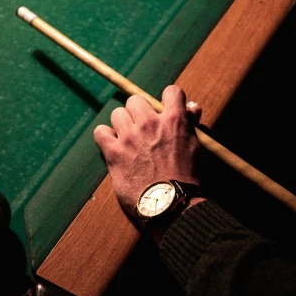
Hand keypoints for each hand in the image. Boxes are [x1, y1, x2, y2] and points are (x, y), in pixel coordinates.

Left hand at [93, 85, 202, 217]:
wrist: (171, 203)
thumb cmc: (187, 177)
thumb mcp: (196, 147)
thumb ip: (191, 123)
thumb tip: (192, 107)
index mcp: (174, 120)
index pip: (171, 91)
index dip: (169, 99)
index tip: (166, 110)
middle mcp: (150, 123)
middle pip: (136, 100)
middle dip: (139, 112)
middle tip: (143, 129)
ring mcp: (130, 136)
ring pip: (117, 113)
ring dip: (122, 124)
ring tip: (128, 139)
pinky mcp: (114, 152)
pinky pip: (100, 132)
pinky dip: (105, 137)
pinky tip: (113, 146)